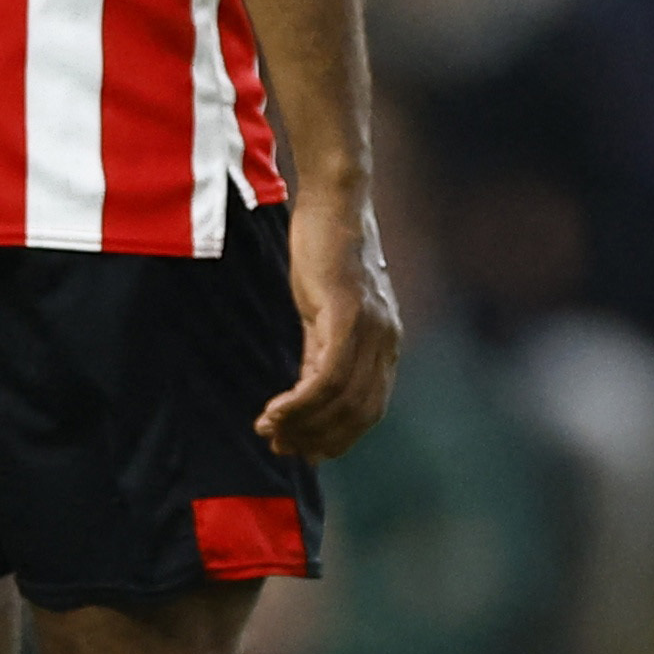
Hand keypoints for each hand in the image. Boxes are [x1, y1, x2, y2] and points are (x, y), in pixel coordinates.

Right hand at [258, 187, 405, 459]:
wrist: (335, 202)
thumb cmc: (325, 253)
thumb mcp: (324, 310)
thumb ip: (320, 350)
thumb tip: (306, 394)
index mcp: (385, 342)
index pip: (369, 409)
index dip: (337, 437)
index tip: (303, 451)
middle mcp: (386, 340)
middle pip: (357, 413)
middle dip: (317, 439)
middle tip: (279, 447)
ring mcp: (371, 328)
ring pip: (340, 400)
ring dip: (301, 424)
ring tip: (268, 432)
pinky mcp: (347, 314)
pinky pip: (327, 375)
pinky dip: (300, 402)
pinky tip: (275, 411)